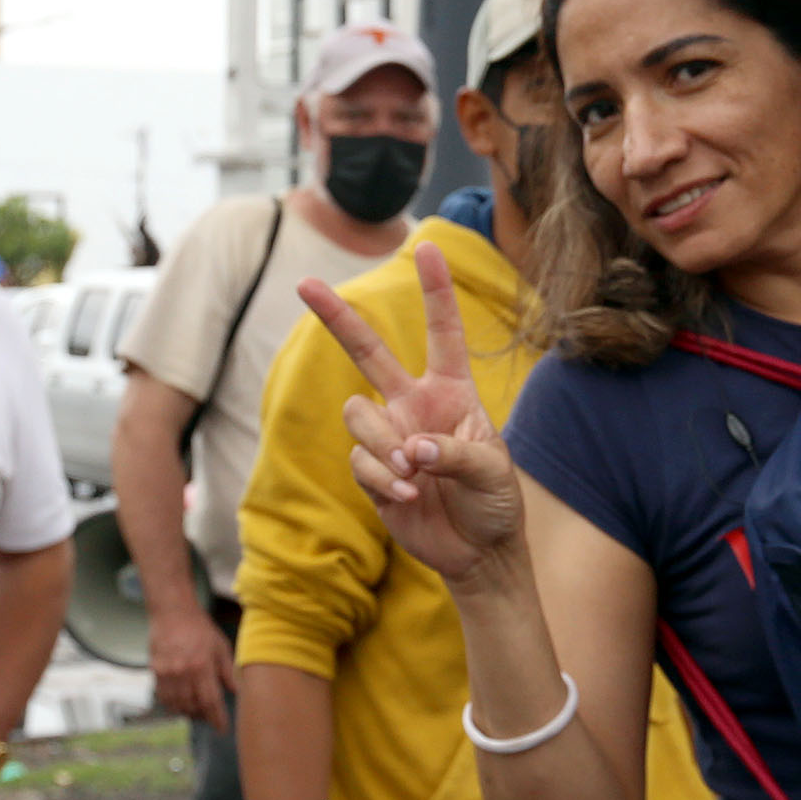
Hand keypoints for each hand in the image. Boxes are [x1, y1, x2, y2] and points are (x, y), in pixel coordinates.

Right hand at [151, 605, 236, 730]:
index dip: (217, 718)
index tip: (222, 729)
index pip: (210, 700)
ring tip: (196, 712)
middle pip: (192, 706)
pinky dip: (172, 704)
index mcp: (202, 665)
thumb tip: (235, 692)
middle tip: (210, 718)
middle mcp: (183, 672)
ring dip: (187, 712)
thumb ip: (227, 671)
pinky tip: (180, 703)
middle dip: (203, 716)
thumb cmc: (200, 628)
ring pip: (176, 704)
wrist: (172, 612)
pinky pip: (163, 696)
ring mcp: (167, 672)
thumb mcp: (220, 646)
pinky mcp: (155, 671)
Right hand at [301, 244, 523, 582]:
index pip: (442, 333)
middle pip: (368, 352)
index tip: (429, 247)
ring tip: (414, 474)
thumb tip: (410, 449)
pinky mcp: (371, 471)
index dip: (436, 291)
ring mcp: (388, 436)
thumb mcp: (492, 470)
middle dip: (336, 317)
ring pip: (358, 414)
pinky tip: (409, 496)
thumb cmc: (495, 502)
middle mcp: (413, 405)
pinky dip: (383, 479)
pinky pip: (360, 460)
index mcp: (452, 392)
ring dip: (382, 444)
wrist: (478, 552)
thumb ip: (453, 453)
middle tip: (304, 283)